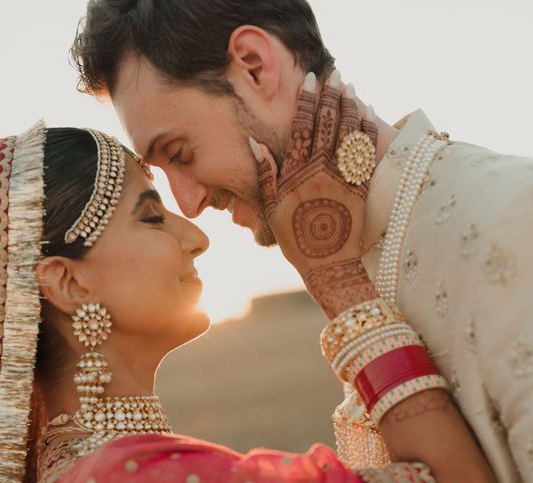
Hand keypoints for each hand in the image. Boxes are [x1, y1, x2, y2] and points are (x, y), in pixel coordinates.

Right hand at [250, 73, 377, 317]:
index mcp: (297, 175)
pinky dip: (367, 129)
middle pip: (327, 124)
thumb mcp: (272, 211)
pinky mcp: (361, 188)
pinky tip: (368, 113)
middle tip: (334, 74)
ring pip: (348, 133)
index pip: (302, 127)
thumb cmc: (297, 242)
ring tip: (350, 86)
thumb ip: (266, 175)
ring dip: (350, 105)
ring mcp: (343, 178)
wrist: (329, 267)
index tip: (310, 80)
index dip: (306, 101)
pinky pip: (366, 152)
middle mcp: (320, 172)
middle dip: (331, 95)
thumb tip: (255, 143)